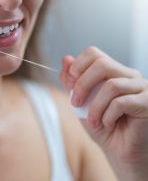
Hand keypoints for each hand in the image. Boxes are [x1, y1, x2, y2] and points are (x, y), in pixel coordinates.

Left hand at [60, 47, 147, 180]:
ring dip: (95, 107)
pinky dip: (108, 115)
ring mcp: (141, 88)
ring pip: (111, 85)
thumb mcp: (81, 103)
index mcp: (113, 72)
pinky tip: (108, 124)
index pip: (94, 54)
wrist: (120, 152)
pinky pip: (122, 102)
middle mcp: (129, 76)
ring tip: (92, 121)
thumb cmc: (103, 127)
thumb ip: (73, 82)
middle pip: (101, 64)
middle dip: (82, 84)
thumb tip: (66, 59)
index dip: (77, 66)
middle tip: (75, 103)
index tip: (69, 84)